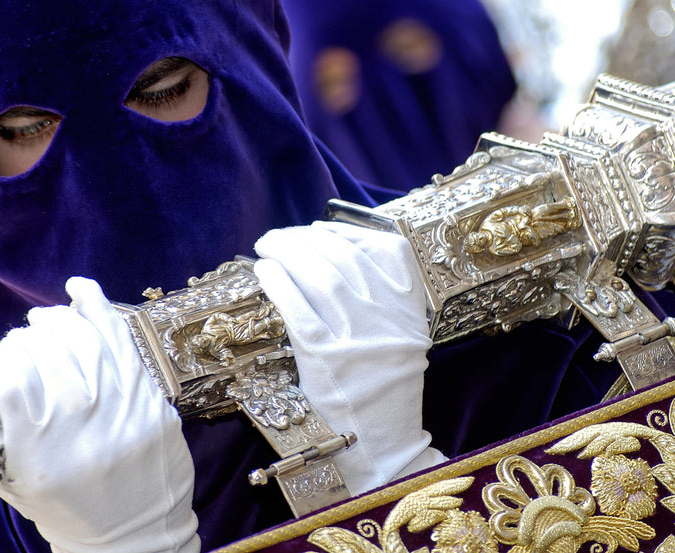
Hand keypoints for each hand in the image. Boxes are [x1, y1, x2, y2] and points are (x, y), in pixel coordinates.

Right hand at [0, 277, 198, 552]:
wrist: (133, 536)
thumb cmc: (63, 505)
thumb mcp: (11, 475)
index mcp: (38, 456)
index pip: (13, 380)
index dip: (6, 353)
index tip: (5, 351)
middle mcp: (81, 434)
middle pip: (52, 355)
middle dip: (34, 333)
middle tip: (29, 332)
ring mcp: (123, 417)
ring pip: (89, 343)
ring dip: (63, 319)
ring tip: (48, 317)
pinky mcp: (153, 406)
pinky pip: (125, 345)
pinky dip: (102, 310)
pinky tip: (82, 292)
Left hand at [254, 221, 445, 494]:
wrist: (381, 447)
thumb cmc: (383, 392)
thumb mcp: (402, 341)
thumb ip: (384, 302)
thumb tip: (332, 257)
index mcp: (409, 312)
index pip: (388, 250)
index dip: (348, 233)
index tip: (319, 228)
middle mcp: (388, 320)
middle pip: (344, 257)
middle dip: (305, 238)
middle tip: (278, 236)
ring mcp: (357, 338)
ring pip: (320, 275)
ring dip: (288, 251)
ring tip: (267, 246)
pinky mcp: (325, 360)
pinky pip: (298, 308)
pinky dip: (279, 283)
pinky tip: (265, 272)